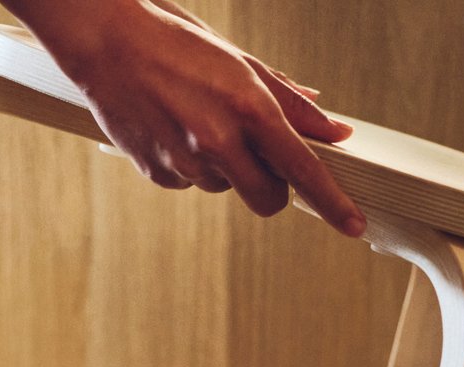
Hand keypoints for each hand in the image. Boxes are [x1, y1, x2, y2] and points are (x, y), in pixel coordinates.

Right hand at [0, 0, 364, 235]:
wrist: (108, 44)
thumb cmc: (177, 45)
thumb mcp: (241, 65)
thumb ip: (289, 103)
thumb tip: (333, 130)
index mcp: (248, 106)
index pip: (303, 168)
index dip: (333, 201)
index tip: (354, 225)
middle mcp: (219, 140)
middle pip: (268, 200)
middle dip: (272, 188)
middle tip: (261, 159)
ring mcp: (186, 162)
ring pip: (226, 189)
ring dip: (224, 168)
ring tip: (198, 121)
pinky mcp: (159, 174)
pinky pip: (191, 184)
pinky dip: (191, 166)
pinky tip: (174, 130)